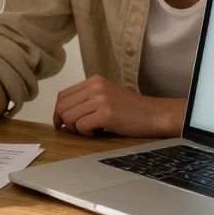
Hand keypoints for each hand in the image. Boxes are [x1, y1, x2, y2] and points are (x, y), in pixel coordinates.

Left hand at [52, 76, 185, 137]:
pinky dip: (86, 133)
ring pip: (69, 117)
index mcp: (94, 80)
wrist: (155, 114)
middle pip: (62, 106)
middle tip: (76, 131)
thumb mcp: (107, 95)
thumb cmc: (131, 110)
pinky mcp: (106, 114)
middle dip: (64, 122)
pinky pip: (81, 126)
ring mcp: (100, 99)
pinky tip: (98, 133)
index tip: (62, 123)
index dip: (58, 112)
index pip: (63, 95)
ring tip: (90, 131)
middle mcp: (95, 86)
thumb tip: (62, 114)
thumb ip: (87, 99)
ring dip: (76, 129)